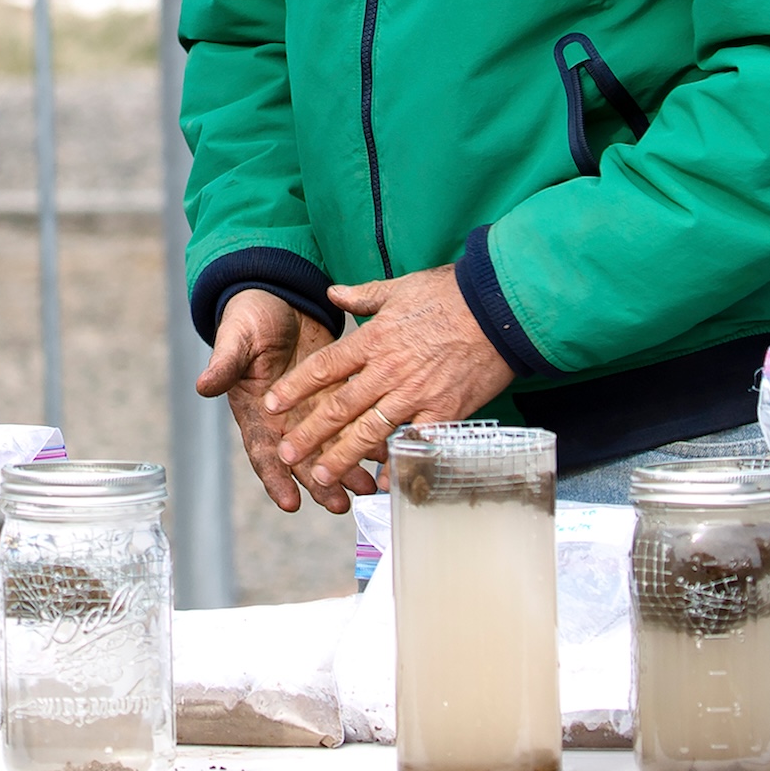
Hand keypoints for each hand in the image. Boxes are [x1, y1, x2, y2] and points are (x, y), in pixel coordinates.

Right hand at [196, 289, 357, 514]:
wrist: (277, 297)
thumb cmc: (249, 317)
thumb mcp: (236, 339)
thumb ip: (225, 364)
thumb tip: (202, 386)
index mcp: (255, 410)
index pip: (263, 451)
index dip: (276, 478)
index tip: (290, 502)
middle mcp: (284, 418)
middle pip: (302, 459)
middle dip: (321, 483)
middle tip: (341, 504)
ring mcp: (310, 408)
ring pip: (331, 446)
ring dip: (349, 467)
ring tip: (370, 488)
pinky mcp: (334, 392)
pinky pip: (352, 420)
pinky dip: (367, 435)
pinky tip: (387, 450)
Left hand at [265, 266, 515, 497]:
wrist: (498, 306)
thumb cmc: (449, 293)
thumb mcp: (399, 288)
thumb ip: (362, 296)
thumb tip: (332, 293)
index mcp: (374, 339)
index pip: (324, 368)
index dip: (295, 388)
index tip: (272, 405)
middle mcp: (388, 370)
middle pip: (340, 406)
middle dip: (309, 433)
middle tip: (286, 454)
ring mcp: (416, 392)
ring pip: (370, 430)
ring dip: (343, 456)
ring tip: (321, 476)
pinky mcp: (445, 409)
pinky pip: (416, 443)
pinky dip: (401, 464)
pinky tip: (385, 483)